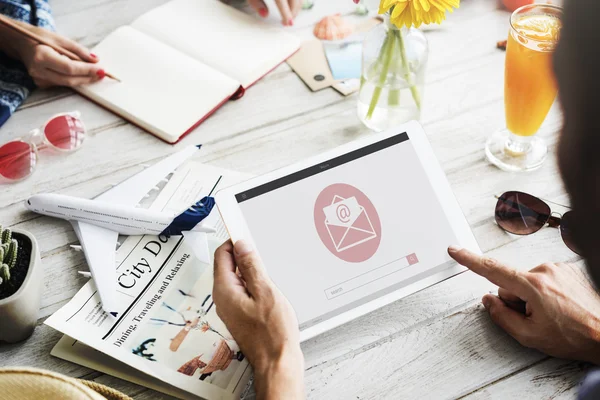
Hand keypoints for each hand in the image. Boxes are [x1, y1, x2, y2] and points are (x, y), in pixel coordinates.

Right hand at [0, 20, 103, 87]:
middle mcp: (39, 71)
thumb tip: (96, 60)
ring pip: (67, 83)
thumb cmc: (41, 38)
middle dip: (88, 78)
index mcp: (42, 57)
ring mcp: (39, 79)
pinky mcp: (41, 84)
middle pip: (69, 80)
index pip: (69, 68)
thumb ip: (79, 51)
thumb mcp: (60, 39)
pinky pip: (62, 83)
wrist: (22, 44)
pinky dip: (73, 79)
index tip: (101, 70)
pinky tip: (81, 74)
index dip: (87, 70)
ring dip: (83, 79)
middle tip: (102, 74)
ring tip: (95, 73)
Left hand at [213, 240, 304, 398]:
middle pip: (227, 265)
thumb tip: (243, 246)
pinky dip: (252, 284)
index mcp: (225, 290)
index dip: (234, 241)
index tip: (245, 232)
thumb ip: (252, 266)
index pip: (222, 255)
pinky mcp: (239, 315)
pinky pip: (242, 291)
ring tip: (268, 275)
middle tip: (260, 253)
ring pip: (236, 278)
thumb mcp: (266, 292)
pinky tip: (267, 289)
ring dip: (250, 271)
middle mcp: (223, 299)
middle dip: (243, 256)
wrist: (277, 362)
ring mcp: (230, 308)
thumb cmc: (273, 334)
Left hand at [248, 0, 300, 25]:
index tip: (288, 23)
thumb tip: (264, 14)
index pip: (281, 1)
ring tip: (290, 16)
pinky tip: (292, 6)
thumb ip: (255, 2)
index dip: (286, 13)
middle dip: (293, 12)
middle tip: (287, 22)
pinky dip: (297, 1)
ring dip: (296, 8)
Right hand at [448, 246, 599, 363]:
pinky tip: (561, 307)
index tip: (455, 250)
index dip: (470, 260)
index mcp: (533, 286)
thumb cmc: (575, 337)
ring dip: (533, 297)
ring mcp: (559, 269)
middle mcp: (545, 271)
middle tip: (536, 318)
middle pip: (511, 283)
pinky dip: (547, 292)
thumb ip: (502, 316)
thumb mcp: (530, 336)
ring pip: (528, 281)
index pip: (492, 269)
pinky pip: (544, 279)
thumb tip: (489, 300)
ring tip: (553, 314)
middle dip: (516, 300)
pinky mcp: (569, 270)